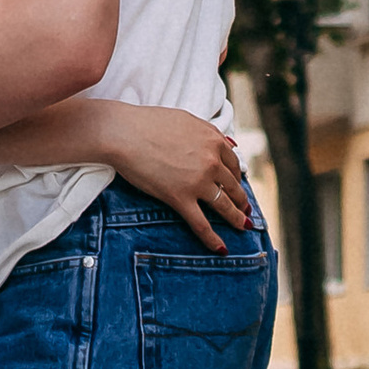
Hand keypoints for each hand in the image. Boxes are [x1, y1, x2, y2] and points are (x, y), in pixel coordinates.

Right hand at [105, 107, 255, 250]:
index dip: (237, 178)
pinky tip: (222, 249)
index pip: (233, 164)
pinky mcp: (180, 198)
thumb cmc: (149, 122)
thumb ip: (210, 133)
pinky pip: (201, 225)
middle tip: (245, 209)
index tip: (236, 186)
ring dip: (236, 218)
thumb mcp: (187, 119)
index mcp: (214, 141)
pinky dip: (213, 240)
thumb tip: (230, 145)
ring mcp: (197, 182)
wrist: (123, 132)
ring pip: (223, 206)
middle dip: (241, 200)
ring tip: (244, 227)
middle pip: (233, 187)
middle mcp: (211, 162)